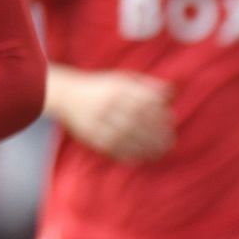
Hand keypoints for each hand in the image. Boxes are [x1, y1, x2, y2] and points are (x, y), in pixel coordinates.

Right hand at [53, 71, 174, 160]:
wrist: (65, 95)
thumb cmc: (102, 88)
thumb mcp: (123, 80)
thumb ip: (148, 86)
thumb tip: (172, 92)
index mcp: (116, 89)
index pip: (143, 101)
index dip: (159, 112)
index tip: (172, 120)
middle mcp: (107, 105)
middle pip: (136, 120)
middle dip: (156, 133)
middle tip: (171, 142)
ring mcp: (98, 121)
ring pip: (126, 137)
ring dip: (146, 147)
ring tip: (161, 153)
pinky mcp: (91, 136)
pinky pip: (112, 148)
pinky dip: (129, 155)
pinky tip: (143, 159)